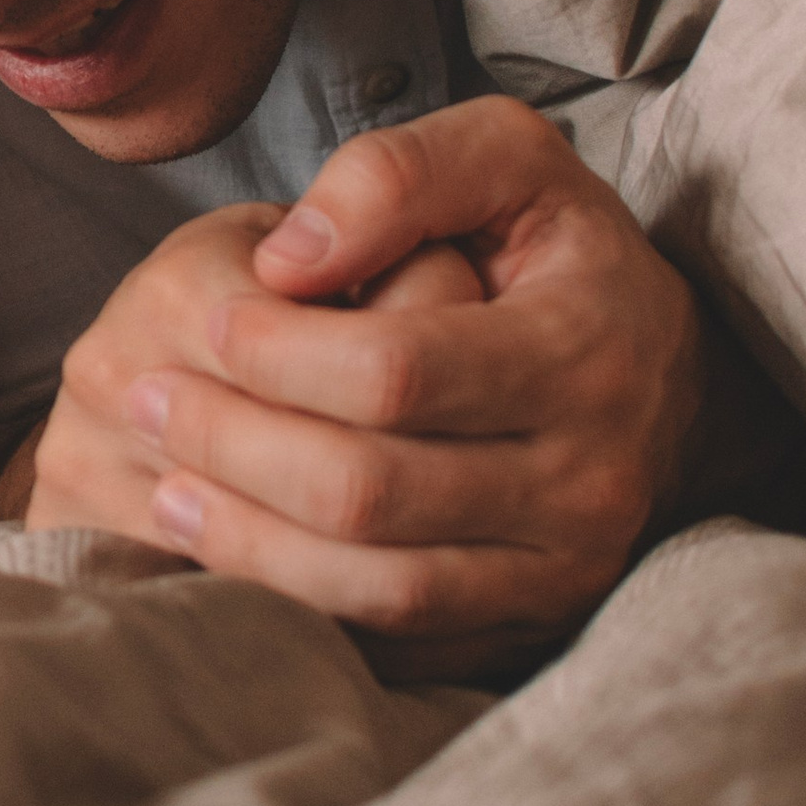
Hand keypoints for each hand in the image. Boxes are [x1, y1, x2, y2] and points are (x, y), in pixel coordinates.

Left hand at [26, 100, 705, 671]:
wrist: (662, 379)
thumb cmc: (556, 255)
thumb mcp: (508, 164)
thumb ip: (399, 174)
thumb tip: (287, 260)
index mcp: (583, 352)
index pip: (398, 372)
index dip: (280, 352)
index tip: (206, 319)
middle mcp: (587, 479)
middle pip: (371, 489)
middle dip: (235, 446)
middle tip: (143, 401)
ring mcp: (559, 571)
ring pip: (376, 587)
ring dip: (247, 542)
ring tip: (162, 486)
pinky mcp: (524, 628)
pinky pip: (394, 642)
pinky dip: (295, 606)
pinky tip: (222, 556)